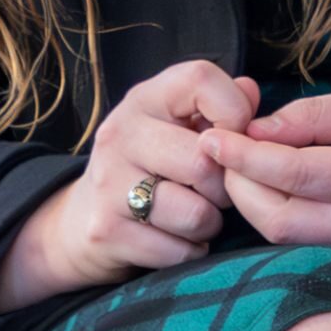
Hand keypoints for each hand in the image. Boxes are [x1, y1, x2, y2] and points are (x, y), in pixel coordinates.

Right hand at [0, 59, 260, 311]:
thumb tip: (251, 93)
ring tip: (198, 215)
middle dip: (226, 185)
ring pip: (197, 213)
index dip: (235, 112)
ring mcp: (108, 184)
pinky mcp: (104, 232)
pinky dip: (190, 250)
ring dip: (210, 223)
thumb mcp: (180, 122)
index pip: (201, 80)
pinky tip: (178, 238)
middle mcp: (120, 134)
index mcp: (145, 99)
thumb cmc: (152, 164)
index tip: (234, 138)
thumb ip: (223, 103)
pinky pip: (179, 251)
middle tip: (217, 190)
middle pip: (204, 161)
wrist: (80, 219)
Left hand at [200, 85, 330, 259]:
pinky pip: (296, 245)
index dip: (246, 156)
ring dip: (249, 204)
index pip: (296, 174)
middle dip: (239, 184)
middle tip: (223, 152)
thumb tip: (258, 130)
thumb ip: (318, 114)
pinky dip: (270, 218)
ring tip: (241, 168)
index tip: (213, 137)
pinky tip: (265, 192)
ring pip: (280, 239)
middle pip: (278, 218)